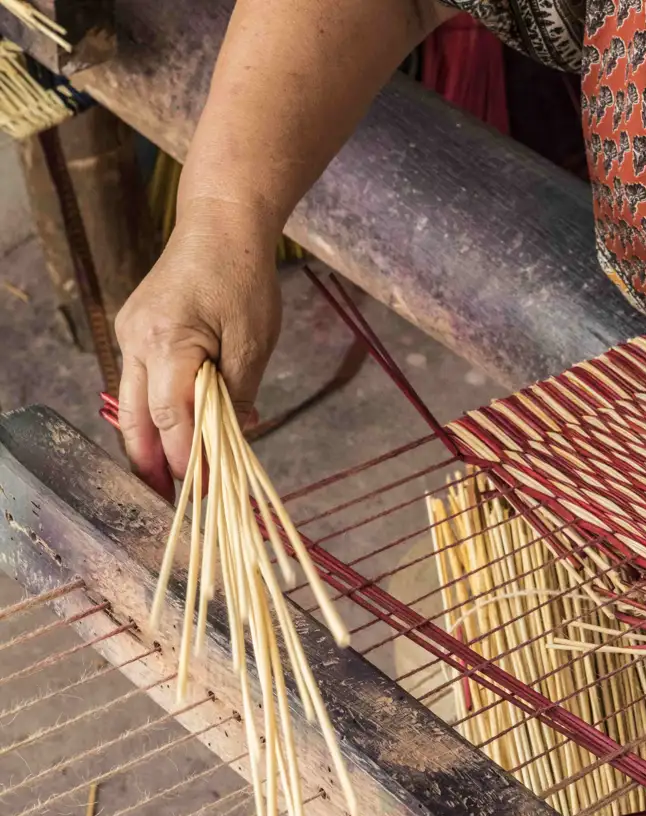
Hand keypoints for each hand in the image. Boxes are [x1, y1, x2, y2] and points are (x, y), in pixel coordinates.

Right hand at [115, 197, 280, 499]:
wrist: (221, 222)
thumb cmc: (244, 277)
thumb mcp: (254, 341)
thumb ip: (238, 393)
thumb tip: (233, 436)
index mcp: (168, 341)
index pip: (171, 418)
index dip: (186, 458)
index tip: (202, 490)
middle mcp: (137, 339)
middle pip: (135, 418)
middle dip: (150, 463)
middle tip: (167, 500)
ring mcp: (130, 333)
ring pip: (129, 403)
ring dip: (147, 442)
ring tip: (166, 480)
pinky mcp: (134, 330)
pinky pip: (138, 382)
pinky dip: (152, 412)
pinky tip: (172, 434)